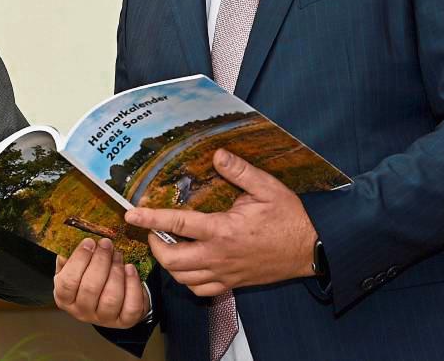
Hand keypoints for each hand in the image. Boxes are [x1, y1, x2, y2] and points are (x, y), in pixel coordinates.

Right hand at [53, 237, 148, 328]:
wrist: (110, 296)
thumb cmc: (88, 277)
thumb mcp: (74, 267)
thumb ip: (70, 256)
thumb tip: (71, 240)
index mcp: (64, 298)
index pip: (68, 282)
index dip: (79, 259)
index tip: (90, 242)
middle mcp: (82, 312)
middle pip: (90, 288)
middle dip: (101, 261)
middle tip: (107, 244)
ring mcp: (104, 319)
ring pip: (111, 298)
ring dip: (116, 271)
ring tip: (118, 255)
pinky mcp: (125, 321)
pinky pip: (131, 306)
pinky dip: (133, 285)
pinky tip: (130, 269)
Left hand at [125, 148, 316, 296]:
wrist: (312, 249)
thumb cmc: (290, 217)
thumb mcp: (268, 188)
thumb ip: (240, 171)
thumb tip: (217, 154)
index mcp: (223, 230)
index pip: (177, 224)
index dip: (150, 218)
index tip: (131, 214)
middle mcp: (219, 256)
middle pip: (172, 260)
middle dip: (154, 244)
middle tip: (152, 229)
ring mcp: (225, 273)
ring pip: (183, 278)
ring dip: (168, 263)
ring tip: (166, 244)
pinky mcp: (232, 283)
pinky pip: (200, 290)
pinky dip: (186, 280)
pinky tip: (187, 265)